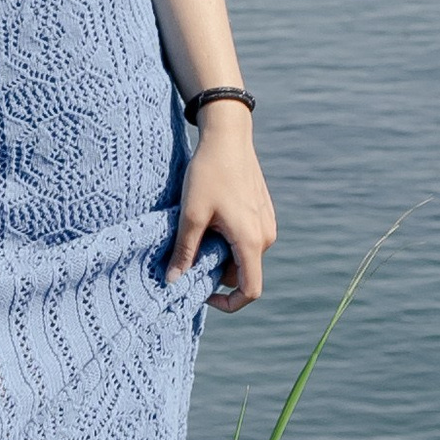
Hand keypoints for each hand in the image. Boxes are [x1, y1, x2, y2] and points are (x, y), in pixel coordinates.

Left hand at [169, 111, 274, 311]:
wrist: (228, 136)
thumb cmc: (209, 173)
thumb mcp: (191, 213)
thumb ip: (184, 251)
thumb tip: (173, 281)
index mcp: (251, 241)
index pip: (250, 290)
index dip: (229, 303)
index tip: (203, 296)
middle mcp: (266, 236)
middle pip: (242, 272)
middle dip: (215, 271)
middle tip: (188, 253)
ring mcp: (267, 224)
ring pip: (243, 254)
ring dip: (220, 252)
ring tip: (197, 229)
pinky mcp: (262, 212)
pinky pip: (247, 238)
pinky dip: (228, 239)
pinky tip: (209, 217)